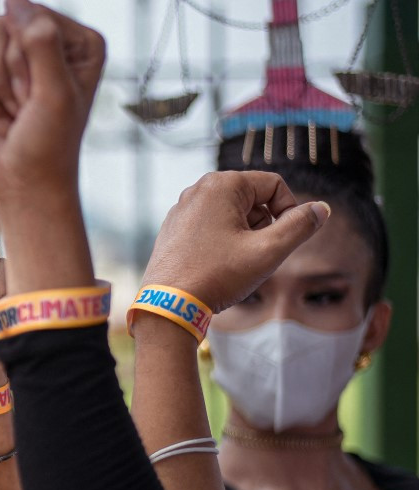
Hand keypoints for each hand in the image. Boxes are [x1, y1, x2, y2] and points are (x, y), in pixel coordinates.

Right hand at [0, 0, 104, 205]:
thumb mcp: (54, 95)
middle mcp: (47, 43)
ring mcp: (15, 60)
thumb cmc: (48, 145)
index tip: (38, 97)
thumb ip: (40, 44)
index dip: (25, 61)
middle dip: (5, 78)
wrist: (24, 185)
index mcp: (78, 41)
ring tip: (12, 116)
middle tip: (24, 109)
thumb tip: (14, 1)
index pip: (29, 18)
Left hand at [142, 171, 329, 313]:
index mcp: (221, 184)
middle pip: (253, 199)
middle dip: (263, 226)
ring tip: (233, 263)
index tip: (285, 240)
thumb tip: (321, 209)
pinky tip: (216, 266)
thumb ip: (300, 226)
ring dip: (244, 236)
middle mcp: (198, 190)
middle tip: (255, 255)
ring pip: (232, 215)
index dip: (289, 211)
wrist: (169, 304)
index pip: (274, 185)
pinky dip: (223, 243)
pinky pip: (211, 227)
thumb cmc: (216, 275)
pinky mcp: (174, 229)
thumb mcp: (268, 251)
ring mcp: (183, 209)